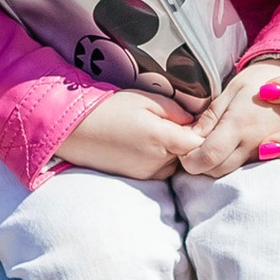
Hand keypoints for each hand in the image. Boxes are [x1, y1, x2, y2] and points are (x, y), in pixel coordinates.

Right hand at [60, 90, 195, 180]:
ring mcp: (147, 173)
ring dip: (173, 151)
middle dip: (187, 140)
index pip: (200, 143)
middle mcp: (157, 161)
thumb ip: (176, 111)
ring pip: (175, 163)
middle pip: (190, 155)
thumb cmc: (109, 110)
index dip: (204, 132)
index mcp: (162, 138)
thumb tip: (196, 121)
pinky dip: (160, 157)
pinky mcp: (138, 178)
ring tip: (154, 131)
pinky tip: (144, 142)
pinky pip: (161, 169)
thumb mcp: (145, 100)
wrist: (75, 131)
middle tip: (172, 121)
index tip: (198, 120)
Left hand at [177, 68, 279, 179]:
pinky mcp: (274, 154)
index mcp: (239, 125)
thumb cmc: (261, 79)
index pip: (206, 158)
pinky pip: (246, 166)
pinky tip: (231, 146)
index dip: (189, 160)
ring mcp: (266, 152)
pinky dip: (233, 162)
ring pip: (231, 172)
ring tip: (212, 144)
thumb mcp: (231, 90)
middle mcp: (253, 144)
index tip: (184, 149)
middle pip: (216, 171)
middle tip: (195, 147)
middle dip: (200, 165)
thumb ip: (211, 116)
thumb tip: (190, 137)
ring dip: (216, 165)